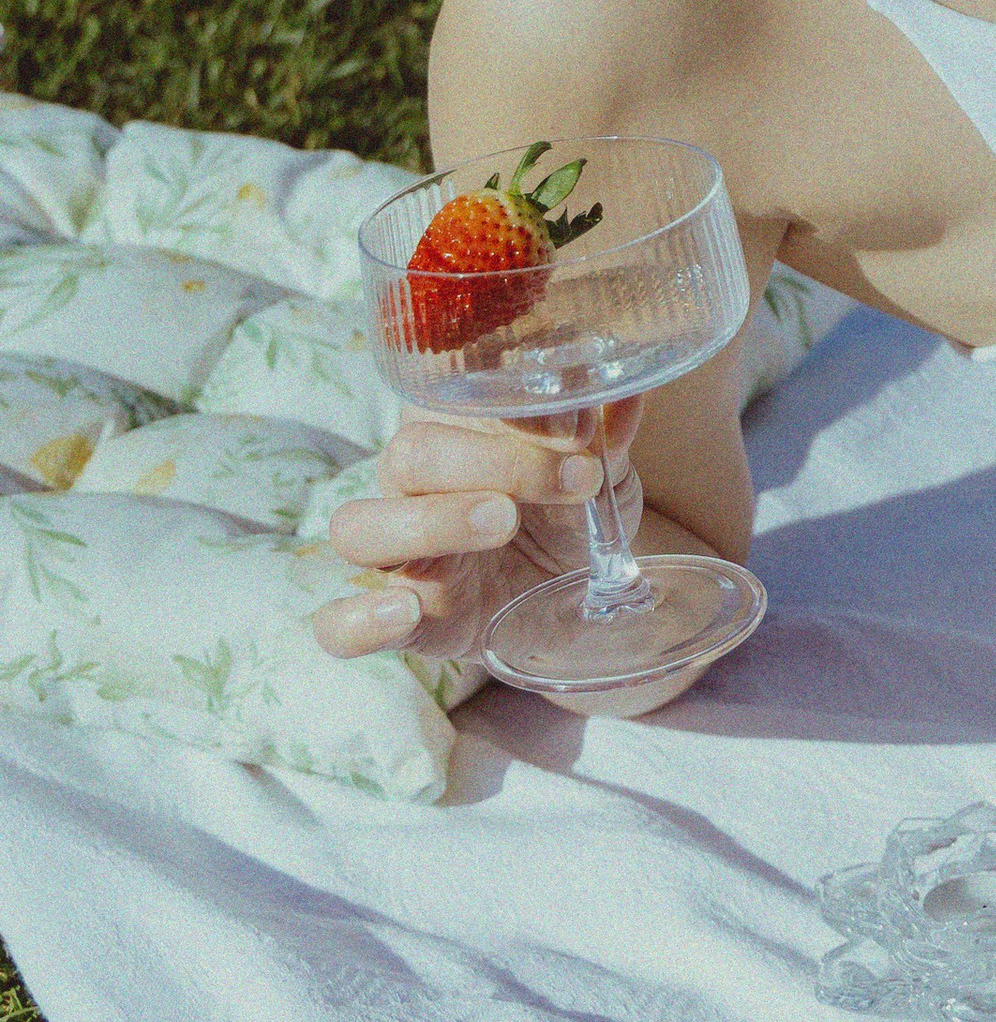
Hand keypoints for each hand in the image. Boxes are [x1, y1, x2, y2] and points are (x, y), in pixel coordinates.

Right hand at [313, 399, 645, 703]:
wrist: (579, 597)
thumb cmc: (571, 514)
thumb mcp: (600, 472)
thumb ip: (605, 436)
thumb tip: (629, 395)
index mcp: (452, 431)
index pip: (448, 400)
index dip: (510, 409)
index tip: (581, 427)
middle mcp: (412, 488)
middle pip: (407, 457)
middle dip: (489, 462)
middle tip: (566, 478)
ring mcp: (401, 556)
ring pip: (360, 528)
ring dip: (430, 523)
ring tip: (501, 524)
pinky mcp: (407, 622)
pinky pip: (340, 625)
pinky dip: (358, 620)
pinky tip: (405, 611)